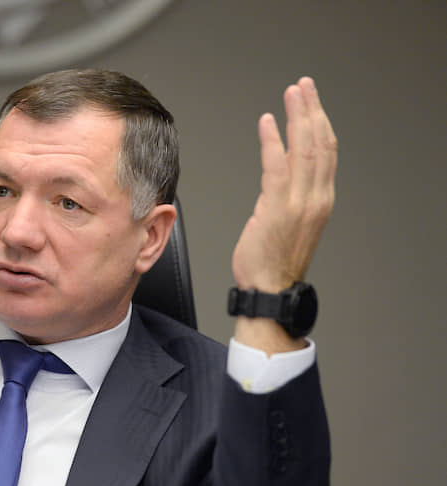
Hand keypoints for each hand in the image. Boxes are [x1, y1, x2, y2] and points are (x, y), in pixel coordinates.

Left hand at [231, 77, 336, 292]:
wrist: (269, 289)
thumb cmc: (273, 261)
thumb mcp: (289, 223)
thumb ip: (288, 197)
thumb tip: (278, 176)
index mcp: (320, 200)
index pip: (326, 153)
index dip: (320, 123)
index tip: (312, 102)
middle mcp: (315, 198)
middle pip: (320, 144)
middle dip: (312, 110)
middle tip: (304, 86)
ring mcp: (299, 203)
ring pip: (304, 149)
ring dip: (297, 117)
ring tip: (292, 94)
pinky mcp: (277, 208)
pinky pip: (277, 166)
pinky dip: (273, 141)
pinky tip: (268, 123)